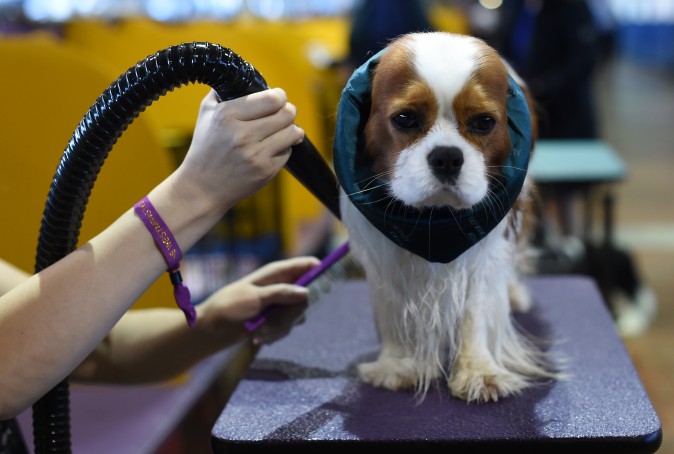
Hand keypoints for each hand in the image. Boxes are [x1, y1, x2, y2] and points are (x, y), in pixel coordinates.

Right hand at [178, 88, 304, 215]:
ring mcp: (256, 155)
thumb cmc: (206, 147)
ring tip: (282, 130)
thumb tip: (243, 74)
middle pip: (287, 113)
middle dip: (288, 111)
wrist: (202, 187)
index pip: (272, 98)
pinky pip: (287, 152)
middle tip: (284, 113)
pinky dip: (283, 149)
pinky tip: (270, 149)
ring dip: (291, 129)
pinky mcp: (265, 171)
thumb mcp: (207, 113)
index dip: (280, 96)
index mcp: (227, 116)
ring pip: (292, 132)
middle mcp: (242, 135)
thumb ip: (224, 91)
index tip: (278, 98)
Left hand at [197, 256, 319, 343]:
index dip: (318, 270)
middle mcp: (280, 286)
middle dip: (293, 313)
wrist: (211, 330)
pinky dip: (274, 334)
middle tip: (277, 320)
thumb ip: (281, 293)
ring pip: (297, 316)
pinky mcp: (275, 320)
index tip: (327, 283)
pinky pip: (287, 328)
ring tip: (260, 331)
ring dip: (280, 327)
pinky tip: (258, 337)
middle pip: (305, 297)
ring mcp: (278, 304)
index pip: (305, 265)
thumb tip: (307, 292)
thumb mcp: (255, 298)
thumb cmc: (229, 307)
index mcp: (275, 273)